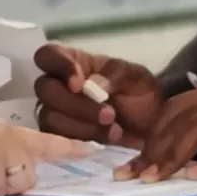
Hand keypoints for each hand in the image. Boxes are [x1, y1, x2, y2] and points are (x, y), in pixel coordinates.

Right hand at [34, 42, 162, 144]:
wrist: (151, 125)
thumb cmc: (139, 92)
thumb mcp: (135, 76)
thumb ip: (115, 75)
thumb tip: (93, 84)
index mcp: (73, 62)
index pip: (48, 55)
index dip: (58, 67)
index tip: (79, 85)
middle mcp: (58, 84)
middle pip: (45, 89)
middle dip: (76, 105)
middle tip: (109, 115)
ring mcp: (56, 111)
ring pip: (49, 117)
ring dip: (81, 126)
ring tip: (114, 130)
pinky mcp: (60, 136)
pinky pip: (56, 139)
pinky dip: (81, 141)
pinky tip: (106, 139)